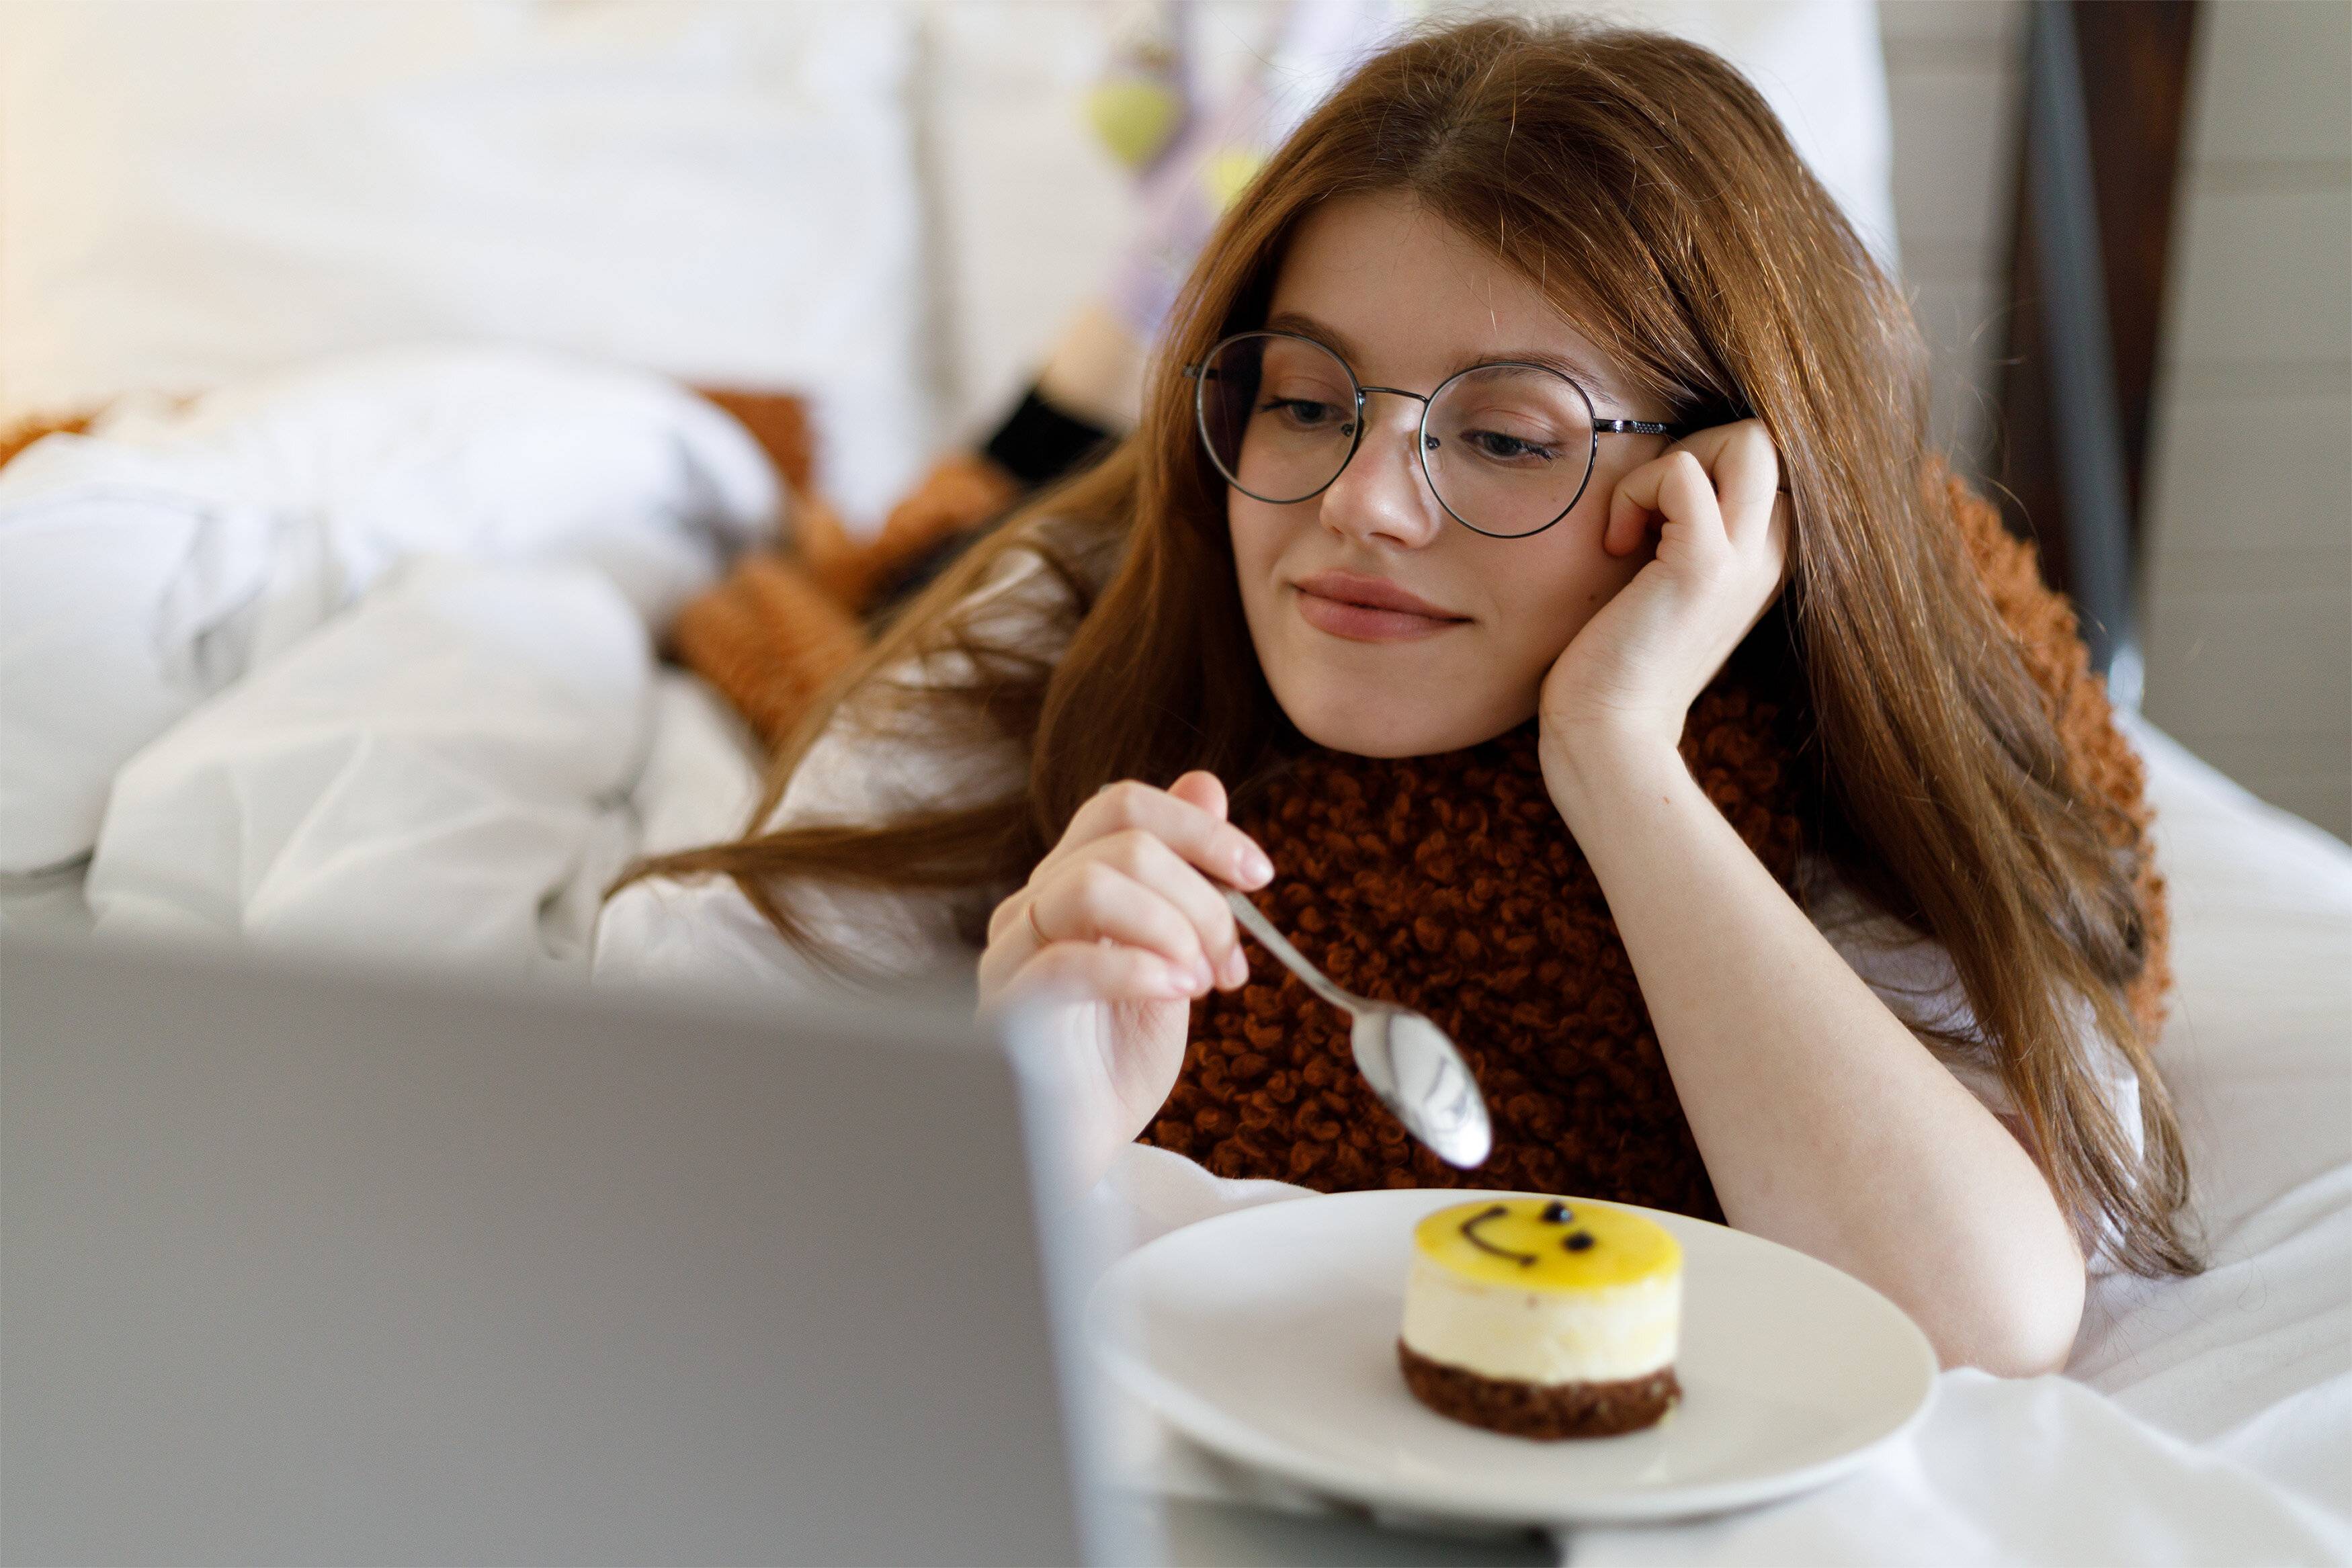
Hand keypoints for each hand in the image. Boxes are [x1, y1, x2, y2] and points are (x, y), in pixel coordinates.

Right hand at [976, 771, 1273, 1187]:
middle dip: (1202, 894)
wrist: (1079, 1155)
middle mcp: (1031, 909)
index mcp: (1068, 888)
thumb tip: (1206, 782)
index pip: (1123, 807)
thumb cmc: (1116, 1062)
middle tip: (1230, 964)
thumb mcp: (1173, 957)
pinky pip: (1065, 962)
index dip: (1200, 827)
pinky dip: (1137, 967)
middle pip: (1122, 840)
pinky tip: (1177, 994)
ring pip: (1089, 885)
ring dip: (1171, 926)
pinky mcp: (1007, 1015)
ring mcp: (1012, 959)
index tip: (1259, 877)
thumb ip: (1183, 878)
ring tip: (1200, 983)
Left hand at [1538, 419, 1790, 768]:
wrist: (1608, 734)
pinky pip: (1680, 471)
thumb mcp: (1665, 584)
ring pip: (1748, 437)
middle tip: (1646, 515)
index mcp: (1765, 558)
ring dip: (1670, 464)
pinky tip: (1615, 546)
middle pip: (1765, 439)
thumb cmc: (1617, 660)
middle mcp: (1770, 556)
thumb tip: (1666, 475)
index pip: (1766, 461)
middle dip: (1693, 450)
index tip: (1657, 523)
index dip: (1705, 466)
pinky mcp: (1703, 566)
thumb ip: (1682, 532)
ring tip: (1635, 528)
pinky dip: (1633, 492)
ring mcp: (1745, 559)